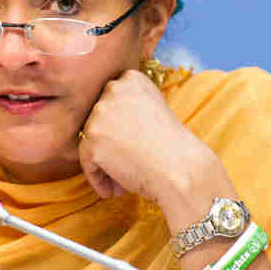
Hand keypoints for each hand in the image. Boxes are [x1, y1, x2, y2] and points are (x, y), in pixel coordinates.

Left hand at [76, 69, 217, 203]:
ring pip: (91, 143)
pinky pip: (88, 165)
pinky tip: (116, 190)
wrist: (182, 168)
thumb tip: (108, 123)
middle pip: (99, 122)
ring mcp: (99, 115)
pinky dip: (99, 180)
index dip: (121, 128)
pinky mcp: (91, 141)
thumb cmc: (173, 147)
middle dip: (111, 146)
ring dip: (104, 164)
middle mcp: (112, 90)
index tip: (135, 144)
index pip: (112, 103)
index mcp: (131, 79)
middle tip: (130, 165)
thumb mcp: (154, 111)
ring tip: (124, 183)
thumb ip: (130, 107)